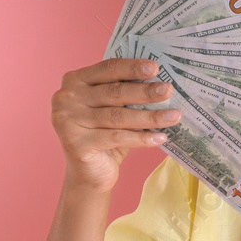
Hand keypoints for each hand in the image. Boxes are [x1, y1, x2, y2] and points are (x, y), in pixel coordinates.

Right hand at [51, 58, 180, 192]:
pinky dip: (141, 138)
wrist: (89, 173)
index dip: (132, 67)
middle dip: (145, 92)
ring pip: (117, 116)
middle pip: (113, 92)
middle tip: (169, 91)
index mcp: (75, 81)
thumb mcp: (114, 109)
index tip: (156, 68)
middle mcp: (66, 98)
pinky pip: (116, 138)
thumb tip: (162, 84)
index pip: (107, 68)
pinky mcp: (75, 143)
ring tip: (174, 116)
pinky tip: (160, 137)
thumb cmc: (105, 135)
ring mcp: (67, 120)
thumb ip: (127, 94)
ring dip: (150, 116)